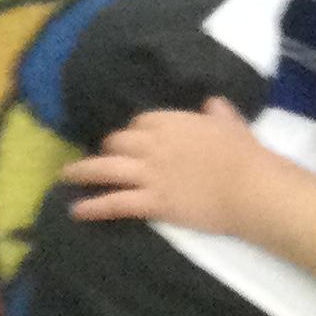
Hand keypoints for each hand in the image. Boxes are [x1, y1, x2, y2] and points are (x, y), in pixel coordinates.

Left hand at [63, 96, 270, 234]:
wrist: (249, 187)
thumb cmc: (244, 155)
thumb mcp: (231, 123)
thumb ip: (217, 112)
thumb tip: (212, 104)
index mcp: (170, 122)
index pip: (139, 123)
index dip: (132, 133)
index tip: (130, 140)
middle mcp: (153, 144)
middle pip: (118, 143)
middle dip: (108, 149)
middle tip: (102, 158)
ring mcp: (150, 174)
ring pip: (106, 169)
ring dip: (83, 171)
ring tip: (66, 176)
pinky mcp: (153, 202)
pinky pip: (115, 202)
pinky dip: (93, 206)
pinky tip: (76, 210)